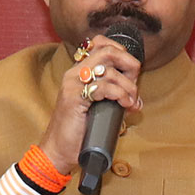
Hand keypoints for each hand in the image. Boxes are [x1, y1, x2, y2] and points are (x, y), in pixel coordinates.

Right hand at [36, 32, 146, 170]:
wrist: (58, 150)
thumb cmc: (78, 131)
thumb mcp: (98, 108)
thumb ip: (112, 97)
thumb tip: (136, 98)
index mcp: (79, 72)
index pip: (100, 44)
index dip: (121, 51)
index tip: (131, 70)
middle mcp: (74, 73)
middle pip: (107, 51)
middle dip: (129, 64)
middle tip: (134, 83)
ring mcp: (73, 84)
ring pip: (109, 71)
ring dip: (128, 86)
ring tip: (131, 102)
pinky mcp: (74, 97)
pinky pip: (103, 88)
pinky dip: (120, 95)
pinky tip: (124, 105)